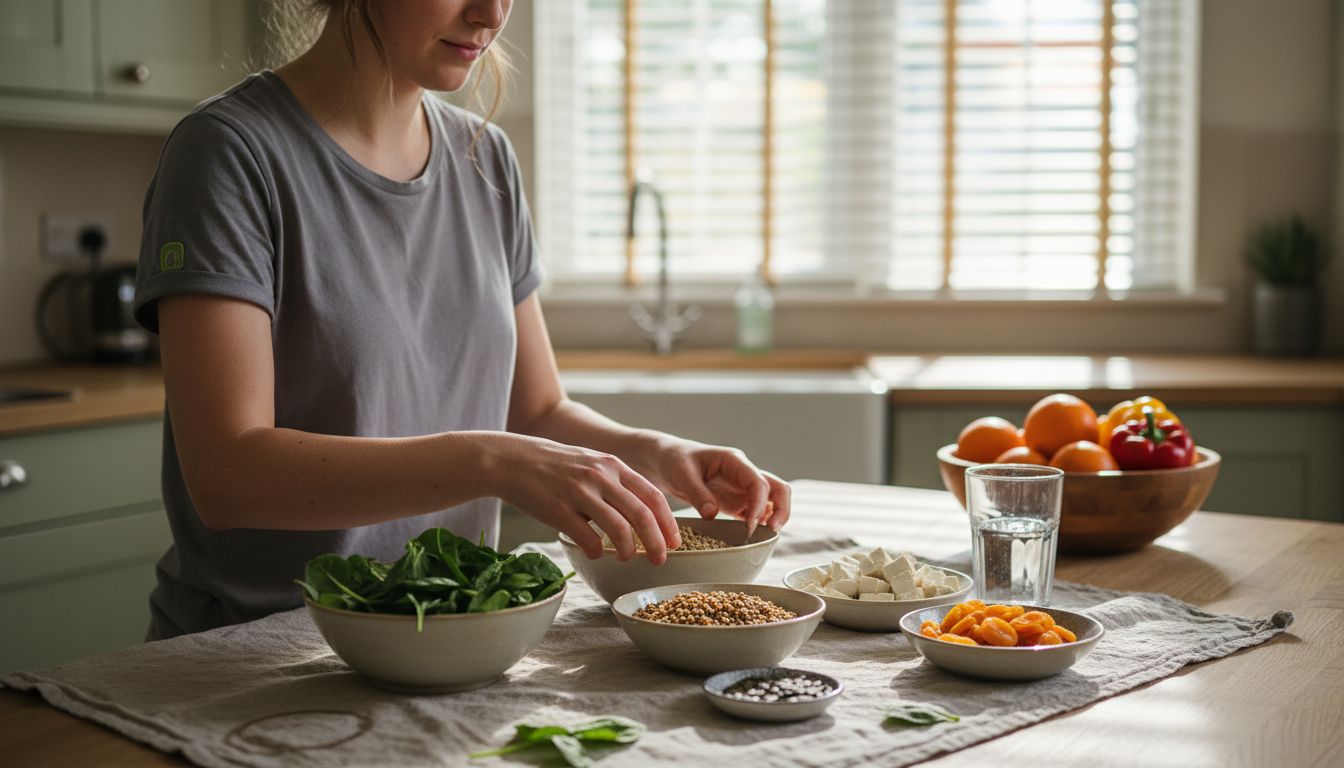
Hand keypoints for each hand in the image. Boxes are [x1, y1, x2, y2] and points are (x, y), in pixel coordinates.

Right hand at [492, 435, 680, 563]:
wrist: (510, 460)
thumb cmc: (553, 466)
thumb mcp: (590, 462)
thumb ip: (615, 481)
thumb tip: (640, 512)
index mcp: (613, 465)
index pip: (653, 496)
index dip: (668, 522)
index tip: (676, 541)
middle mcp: (600, 477)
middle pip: (642, 515)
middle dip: (657, 542)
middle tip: (661, 560)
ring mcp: (579, 493)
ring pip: (618, 529)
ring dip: (628, 550)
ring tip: (626, 558)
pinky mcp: (558, 510)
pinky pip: (587, 538)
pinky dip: (595, 551)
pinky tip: (594, 553)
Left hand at [646, 438, 790, 536]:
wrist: (669, 461)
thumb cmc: (676, 461)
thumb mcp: (682, 474)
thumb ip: (698, 494)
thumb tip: (713, 514)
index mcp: (735, 462)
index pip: (758, 482)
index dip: (759, 504)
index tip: (749, 525)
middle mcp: (745, 474)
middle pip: (779, 489)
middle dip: (782, 510)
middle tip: (771, 531)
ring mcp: (744, 488)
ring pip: (774, 501)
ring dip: (774, 518)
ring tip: (763, 538)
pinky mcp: (738, 502)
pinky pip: (759, 512)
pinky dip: (761, 524)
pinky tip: (751, 537)